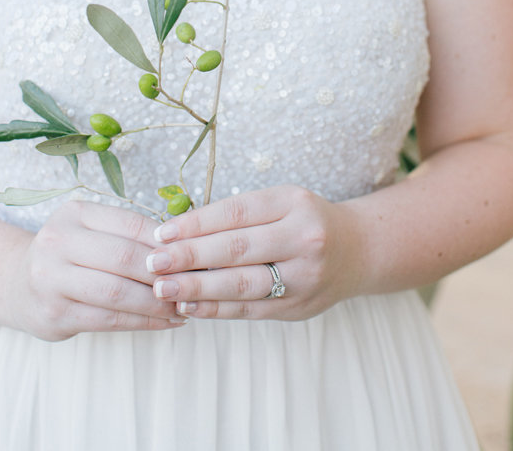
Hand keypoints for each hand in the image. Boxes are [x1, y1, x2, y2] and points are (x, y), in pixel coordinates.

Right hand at [5, 200, 187, 340]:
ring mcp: (51, 280)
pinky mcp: (54, 315)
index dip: (167, 242)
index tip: (193, 255)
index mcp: (74, 214)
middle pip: (123, 257)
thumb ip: (129, 234)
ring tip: (183, 306)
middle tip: (192, 283)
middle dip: (163, 273)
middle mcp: (57, 242)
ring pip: (117, 293)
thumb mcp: (91, 231)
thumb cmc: (70, 255)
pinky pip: (109, 320)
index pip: (131, 224)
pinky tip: (165, 322)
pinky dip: (143, 322)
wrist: (17, 285)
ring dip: (156, 303)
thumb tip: (185, 246)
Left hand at [145, 185, 356, 320]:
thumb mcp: (282, 202)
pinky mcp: (298, 308)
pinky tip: (188, 306)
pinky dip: (216, 309)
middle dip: (189, 257)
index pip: (236, 212)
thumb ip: (240, 215)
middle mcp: (303, 239)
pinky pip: (250, 309)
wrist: (358, 251)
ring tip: (163, 288)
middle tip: (153, 263)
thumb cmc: (305, 221)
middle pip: (237, 249)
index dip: (195, 223)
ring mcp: (303, 277)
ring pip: (242, 284)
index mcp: (294, 203)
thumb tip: (179, 231)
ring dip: (197, 288)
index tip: (162, 233)